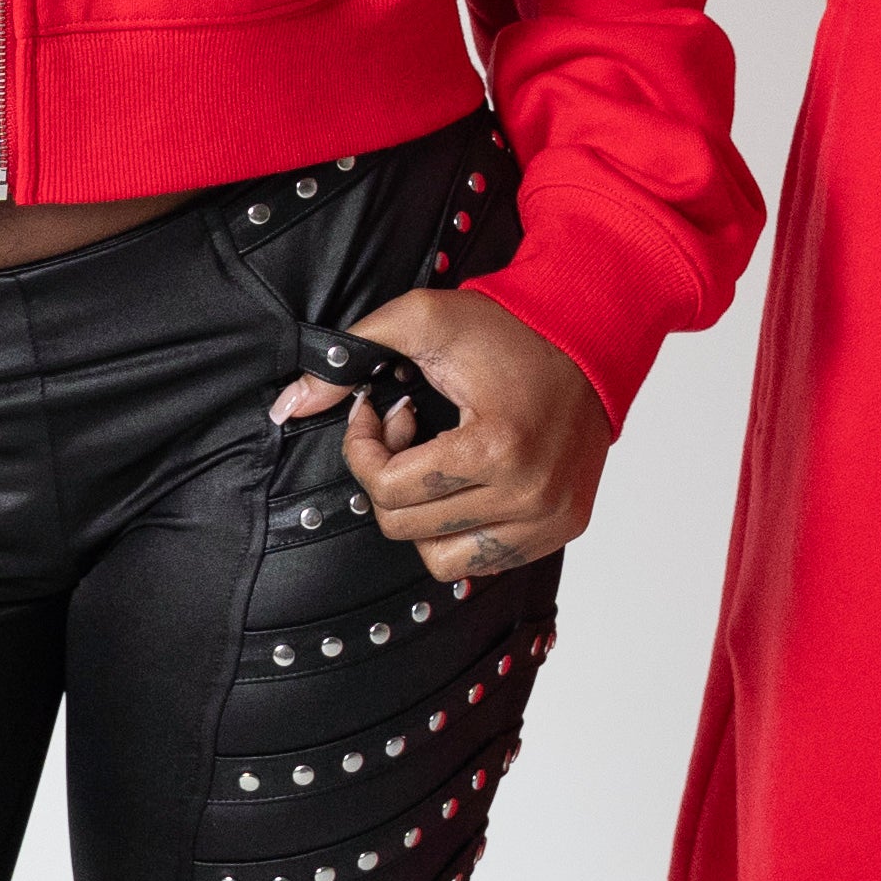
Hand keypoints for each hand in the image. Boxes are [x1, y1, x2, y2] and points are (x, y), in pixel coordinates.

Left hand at [269, 286, 608, 586]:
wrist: (592, 334)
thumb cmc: (511, 327)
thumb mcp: (425, 319)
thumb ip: (352, 353)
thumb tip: (289, 405)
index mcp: (497, 448)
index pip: (390, 491)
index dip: (366, 448)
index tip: (379, 412)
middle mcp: (528, 496)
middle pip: (407, 527)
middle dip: (390, 475)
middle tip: (408, 427)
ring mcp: (548, 520)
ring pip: (440, 559)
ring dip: (422, 513)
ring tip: (438, 460)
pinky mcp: (561, 530)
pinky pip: (484, 561)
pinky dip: (462, 528)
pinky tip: (468, 479)